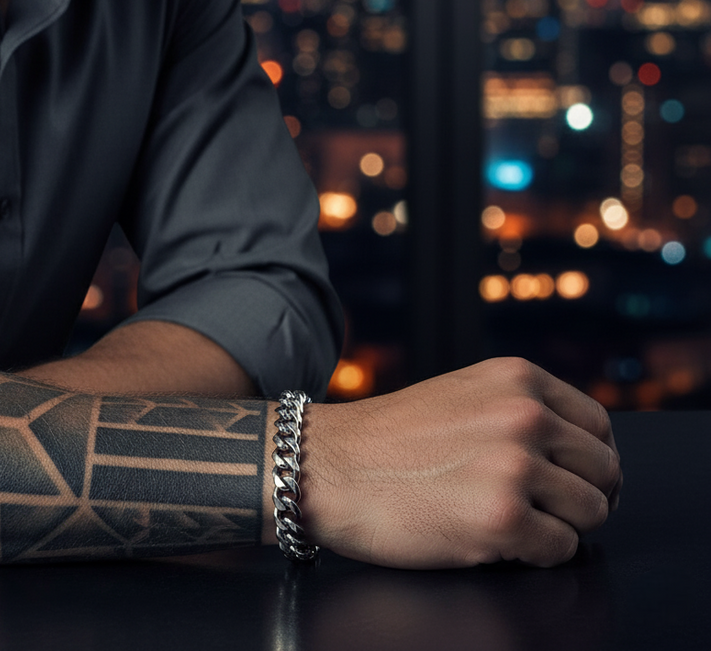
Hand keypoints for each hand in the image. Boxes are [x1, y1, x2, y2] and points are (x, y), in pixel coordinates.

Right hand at [298, 357, 621, 567]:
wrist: (329, 466)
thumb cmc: (388, 439)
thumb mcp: (463, 393)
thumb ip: (518, 408)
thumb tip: (576, 450)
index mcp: (517, 379)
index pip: (599, 425)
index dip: (591, 459)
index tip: (574, 479)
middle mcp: (524, 416)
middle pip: (604, 471)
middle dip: (580, 495)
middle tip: (543, 508)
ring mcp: (516, 466)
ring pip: (591, 513)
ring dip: (559, 526)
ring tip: (513, 521)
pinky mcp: (503, 519)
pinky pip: (561, 551)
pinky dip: (534, 554)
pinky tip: (493, 538)